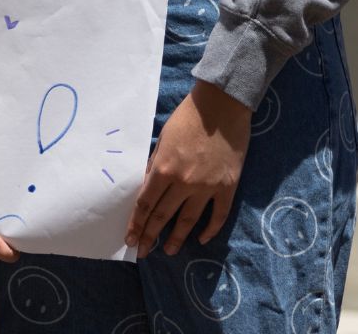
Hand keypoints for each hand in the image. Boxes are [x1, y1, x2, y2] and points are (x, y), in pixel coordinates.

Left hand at [127, 81, 250, 254]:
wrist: (222, 106)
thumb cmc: (187, 118)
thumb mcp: (162, 140)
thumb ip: (155, 165)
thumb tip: (147, 187)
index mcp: (163, 169)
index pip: (145, 204)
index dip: (136, 224)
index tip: (129, 238)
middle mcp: (184, 182)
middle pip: (163, 215)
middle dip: (150, 235)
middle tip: (142, 251)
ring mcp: (208, 187)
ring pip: (189, 220)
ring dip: (177, 238)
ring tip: (167, 250)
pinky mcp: (228, 187)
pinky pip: (218, 215)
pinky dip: (210, 229)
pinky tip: (201, 239)